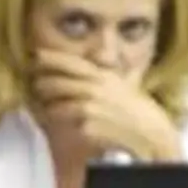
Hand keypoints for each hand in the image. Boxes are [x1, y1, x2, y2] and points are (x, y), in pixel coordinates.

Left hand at [31, 50, 181, 162]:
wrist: (151, 133)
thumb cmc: (140, 110)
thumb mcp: (127, 85)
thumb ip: (112, 76)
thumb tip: (108, 65)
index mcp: (104, 77)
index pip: (72, 63)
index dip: (52, 58)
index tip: (36, 54)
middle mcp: (94, 90)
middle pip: (56, 84)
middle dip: (42, 85)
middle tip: (37, 86)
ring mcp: (89, 109)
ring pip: (56, 106)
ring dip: (49, 108)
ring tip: (49, 109)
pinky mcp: (87, 128)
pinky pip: (67, 126)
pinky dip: (66, 126)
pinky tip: (70, 126)